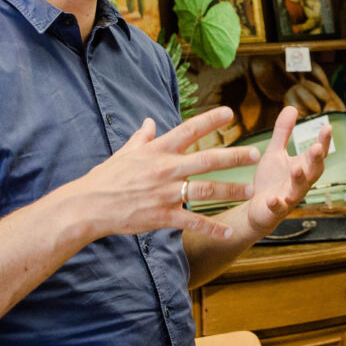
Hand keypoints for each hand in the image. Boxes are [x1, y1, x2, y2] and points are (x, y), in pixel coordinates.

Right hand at [61, 107, 261, 240]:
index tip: (230, 113)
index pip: (189, 130)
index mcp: (158, 150)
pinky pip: (193, 222)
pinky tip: (228, 232)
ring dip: (230, 190)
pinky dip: (212, 228)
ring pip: (206, 190)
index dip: (210, 120)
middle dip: (234, 157)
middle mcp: (166, 169)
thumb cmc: (107, 177)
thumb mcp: (125, 152)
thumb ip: (142, 136)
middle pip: (207, 159)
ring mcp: (165, 193)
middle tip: (255, 154)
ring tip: (250, 190)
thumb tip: (150, 121)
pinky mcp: (163, 216)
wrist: (90, 204)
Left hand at [246, 106, 330, 233]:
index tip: (327, 127)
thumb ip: (283, 132)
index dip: (323, 142)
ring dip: (299, 180)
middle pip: (313, 171)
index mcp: (302, 167)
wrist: (258, 210)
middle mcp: (300, 183)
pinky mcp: (275, 210)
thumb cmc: (271, 181)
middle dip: (315, 160)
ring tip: (296, 169)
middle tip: (316, 148)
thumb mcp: (275, 152)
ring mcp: (289, 197)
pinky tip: (272, 198)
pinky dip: (276, 204)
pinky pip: (277, 208)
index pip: (317, 154)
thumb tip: (292, 107)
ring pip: (298, 190)